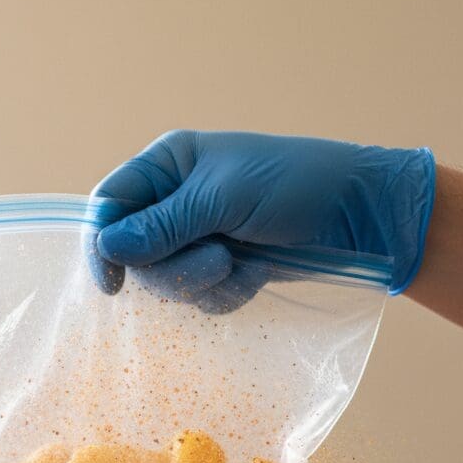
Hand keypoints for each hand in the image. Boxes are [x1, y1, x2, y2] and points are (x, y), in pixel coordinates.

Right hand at [88, 130, 434, 302]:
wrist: (359, 215)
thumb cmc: (294, 184)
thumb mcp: (224, 197)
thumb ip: (163, 225)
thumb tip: (108, 245)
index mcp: (168, 165)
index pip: (111, 204)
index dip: (104, 244)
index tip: (113, 283)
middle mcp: (175, 201)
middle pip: (135, 253)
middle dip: (173, 267)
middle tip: (218, 260)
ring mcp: (198, 237)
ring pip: (167, 281)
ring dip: (204, 281)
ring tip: (242, 263)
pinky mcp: (222, 268)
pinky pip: (201, 297)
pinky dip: (228, 292)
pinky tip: (258, 272)